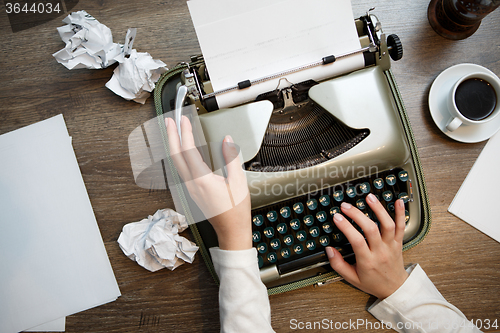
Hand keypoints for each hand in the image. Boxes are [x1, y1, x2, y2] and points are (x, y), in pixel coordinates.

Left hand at [166, 116, 251, 250]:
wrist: (231, 230)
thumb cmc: (235, 210)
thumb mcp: (238, 182)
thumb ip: (231, 159)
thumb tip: (227, 141)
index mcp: (202, 181)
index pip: (188, 152)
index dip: (185, 133)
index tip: (184, 120)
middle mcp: (191, 184)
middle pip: (175, 156)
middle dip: (171, 136)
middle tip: (169, 121)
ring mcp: (190, 189)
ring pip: (176, 163)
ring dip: (173, 145)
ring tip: (173, 132)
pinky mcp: (192, 191)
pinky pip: (181, 169)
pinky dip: (179, 155)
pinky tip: (182, 151)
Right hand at [326, 193, 408, 298]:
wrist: (395, 289)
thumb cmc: (373, 283)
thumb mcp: (352, 279)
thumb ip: (338, 264)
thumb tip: (329, 250)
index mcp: (367, 261)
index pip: (356, 240)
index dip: (346, 227)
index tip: (337, 217)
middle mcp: (380, 252)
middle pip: (370, 229)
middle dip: (357, 214)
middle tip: (346, 206)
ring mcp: (391, 246)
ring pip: (387, 225)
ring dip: (378, 209)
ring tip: (369, 197)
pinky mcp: (399, 242)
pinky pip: (402, 226)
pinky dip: (401, 213)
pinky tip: (398, 201)